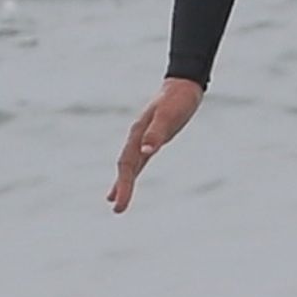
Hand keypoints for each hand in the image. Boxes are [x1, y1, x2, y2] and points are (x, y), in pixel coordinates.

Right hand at [108, 78, 203, 212]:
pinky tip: (130, 180)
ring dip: (122, 182)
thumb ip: (157, 132)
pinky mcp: (151, 139)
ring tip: (113, 201)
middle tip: (118, 211)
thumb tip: (146, 151)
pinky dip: (132, 172)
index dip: (123, 185)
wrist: (183, 85)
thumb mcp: (169, 115)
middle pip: (125, 166)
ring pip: (129, 164)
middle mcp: (136, 137)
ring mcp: (142, 139)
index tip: (119, 205)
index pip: (127, 164)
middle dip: (121, 188)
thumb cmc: (178, 100)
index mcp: (138, 134)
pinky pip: (138, 160)